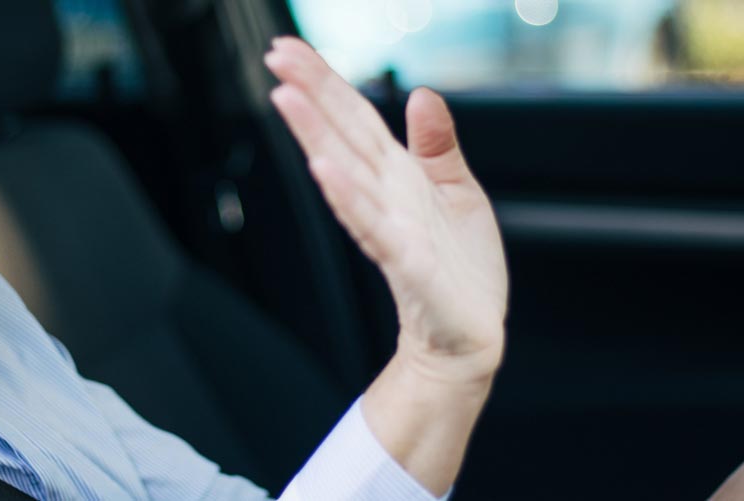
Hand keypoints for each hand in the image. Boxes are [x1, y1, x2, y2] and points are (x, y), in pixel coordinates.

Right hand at [262, 37, 508, 381]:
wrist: (468, 336)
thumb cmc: (461, 270)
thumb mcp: (457, 191)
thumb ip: (436, 144)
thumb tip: (422, 93)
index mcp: (399, 177)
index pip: (355, 119)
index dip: (325, 82)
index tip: (289, 50)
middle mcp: (388, 198)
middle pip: (343, 137)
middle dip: (311, 97)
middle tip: (275, 59)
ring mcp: (393, 230)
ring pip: (348, 176)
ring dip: (317, 137)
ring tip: (288, 101)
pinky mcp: (409, 265)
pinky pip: (375, 228)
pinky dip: (350, 199)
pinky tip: (327, 171)